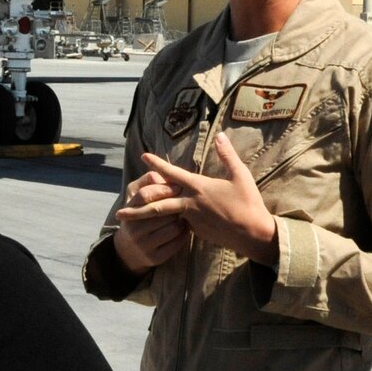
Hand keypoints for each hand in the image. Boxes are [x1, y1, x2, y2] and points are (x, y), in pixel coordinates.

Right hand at [112, 170, 190, 272]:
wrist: (129, 249)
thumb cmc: (139, 215)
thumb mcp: (135, 196)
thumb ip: (148, 181)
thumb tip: (162, 175)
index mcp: (129, 210)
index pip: (145, 195)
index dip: (164, 189)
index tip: (178, 187)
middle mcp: (134, 228)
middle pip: (163, 211)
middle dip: (176, 206)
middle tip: (185, 203)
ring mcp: (144, 244)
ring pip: (173, 228)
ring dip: (182, 221)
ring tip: (184, 216)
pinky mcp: (155, 258)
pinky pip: (177, 243)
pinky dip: (184, 234)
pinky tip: (183, 229)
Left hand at [119, 132, 277, 263]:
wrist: (253, 234)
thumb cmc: (248, 203)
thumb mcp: (240, 175)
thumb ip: (227, 155)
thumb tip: (221, 136)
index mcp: (199, 187)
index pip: (173, 174)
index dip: (157, 165)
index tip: (144, 157)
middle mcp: (191, 204)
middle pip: (157, 206)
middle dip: (136, 209)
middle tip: (118, 213)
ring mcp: (192, 219)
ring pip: (166, 216)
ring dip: (147, 218)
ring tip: (130, 221)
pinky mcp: (197, 231)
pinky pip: (181, 223)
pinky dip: (172, 221)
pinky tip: (166, 223)